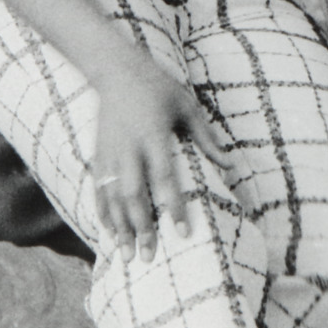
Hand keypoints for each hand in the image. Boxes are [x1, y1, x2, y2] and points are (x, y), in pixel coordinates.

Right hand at [93, 58, 231, 260]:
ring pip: (111, 197)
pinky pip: (98, 188)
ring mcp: (109, 152)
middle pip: (133, 195)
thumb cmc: (159, 87)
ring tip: (126, 255)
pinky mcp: (98, 153)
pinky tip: (109, 233)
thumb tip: (230, 165)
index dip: (172, 206)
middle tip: (148, 257)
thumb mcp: (187, 107)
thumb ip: (207, 138)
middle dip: (140, 228)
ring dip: (119, 228)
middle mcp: (128, 147)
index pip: (164, 177)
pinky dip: (102, 212)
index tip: (182, 232)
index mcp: (153, 135)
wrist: (117, 70)